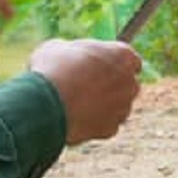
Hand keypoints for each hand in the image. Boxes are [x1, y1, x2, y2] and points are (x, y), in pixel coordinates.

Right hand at [30, 38, 144, 144]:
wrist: (47, 103)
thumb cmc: (54, 69)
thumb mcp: (58, 48)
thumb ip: (72, 51)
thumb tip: (66, 53)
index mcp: (122, 56)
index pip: (131, 59)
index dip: (115, 62)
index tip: (103, 65)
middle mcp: (130, 82)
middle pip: (127, 84)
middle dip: (113, 85)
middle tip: (90, 84)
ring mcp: (123, 108)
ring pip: (118, 106)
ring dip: (104, 105)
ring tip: (77, 102)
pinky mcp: (111, 129)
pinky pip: (105, 124)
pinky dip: (93, 122)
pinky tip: (75, 117)